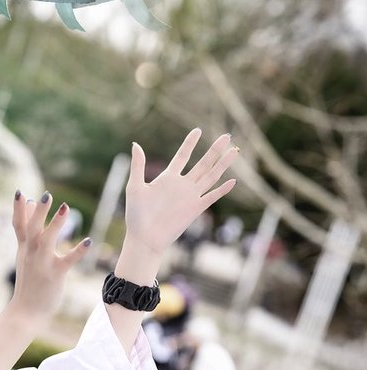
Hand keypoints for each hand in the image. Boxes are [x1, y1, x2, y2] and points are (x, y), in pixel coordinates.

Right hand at [9, 192, 89, 327]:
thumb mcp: (24, 254)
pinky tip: (88, 242)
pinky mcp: (54, 275)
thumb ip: (26, 230)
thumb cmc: (29, 281)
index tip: (19, 192)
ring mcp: (42, 263)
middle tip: (46, 195)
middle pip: (32, 229)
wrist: (25, 311)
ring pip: (46, 241)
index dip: (17, 209)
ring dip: (56, 224)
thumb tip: (28, 202)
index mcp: (24, 248)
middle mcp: (31, 253)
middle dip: (38, 212)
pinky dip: (77, 251)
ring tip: (65, 208)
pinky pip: (67, 261)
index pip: (18, 225)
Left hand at [124, 129, 236, 256]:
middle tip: (227, 136)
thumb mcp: (135, 187)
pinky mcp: (195, 209)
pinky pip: (212, 197)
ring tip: (234, 151)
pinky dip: (222, 190)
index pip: (182, 156)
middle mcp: (182, 185)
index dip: (190, 143)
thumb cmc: (136, 215)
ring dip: (223, 164)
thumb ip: (138, 166)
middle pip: (203, 163)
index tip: (198, 130)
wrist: (145, 238)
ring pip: (211, 176)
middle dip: (215, 150)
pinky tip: (233, 181)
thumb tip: (135, 144)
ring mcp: (190, 197)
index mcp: (168, 178)